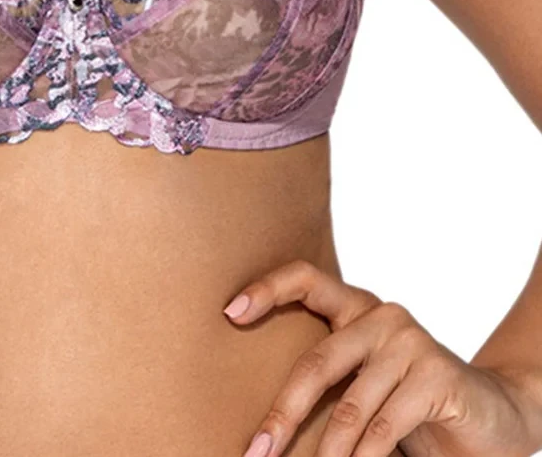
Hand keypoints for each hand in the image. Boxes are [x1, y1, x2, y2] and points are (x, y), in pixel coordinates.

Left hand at [221, 258, 541, 456]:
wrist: (488, 416)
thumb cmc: (409, 402)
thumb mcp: (363, 385)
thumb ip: (330, 381)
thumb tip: (265, 420)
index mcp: (356, 307)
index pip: (305, 278)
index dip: (266, 289)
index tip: (229, 312)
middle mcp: (381, 315)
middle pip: (316, 362)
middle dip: (283, 413)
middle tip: (257, 451)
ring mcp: (410, 341)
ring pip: (350, 407)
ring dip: (326, 453)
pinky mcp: (436, 374)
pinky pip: (384, 426)